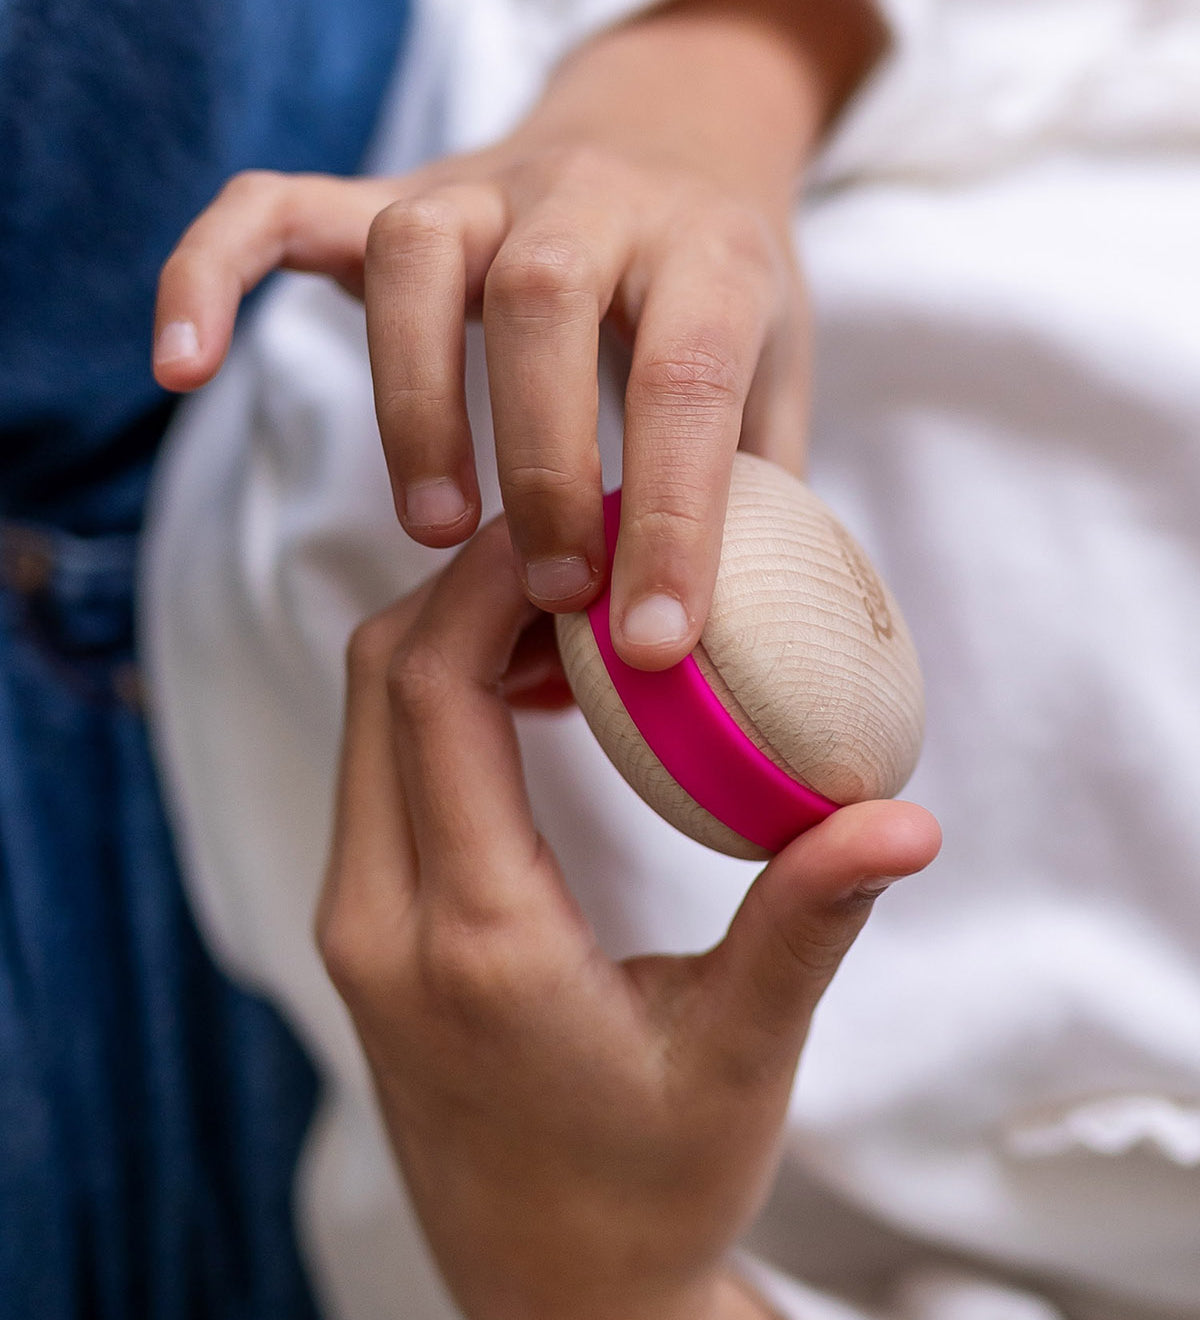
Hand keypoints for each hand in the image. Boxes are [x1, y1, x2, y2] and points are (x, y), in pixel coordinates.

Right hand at [153, 0, 886, 669]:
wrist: (672, 141)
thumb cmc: (721, 297)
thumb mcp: (775, 390)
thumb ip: (747, 508)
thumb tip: (668, 656)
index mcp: (707, 252)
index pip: (689, 380)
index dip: (672, 518)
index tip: (654, 641)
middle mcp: (588, 201)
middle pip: (541, 300)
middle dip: (542, 461)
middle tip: (555, 592)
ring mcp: (481, 187)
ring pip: (414, 256)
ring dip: (414, 402)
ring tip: (438, 530)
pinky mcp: (388, 195)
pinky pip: (276, 210)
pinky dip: (213, 275)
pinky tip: (183, 365)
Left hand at [316, 516, 940, 1319]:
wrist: (549, 1291)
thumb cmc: (648, 1185)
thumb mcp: (739, 1057)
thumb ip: (806, 926)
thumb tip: (902, 819)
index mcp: (469, 936)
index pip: (432, 690)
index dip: (492, 579)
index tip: (580, 524)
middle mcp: (381, 916)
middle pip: (383, 675)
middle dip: (473, 584)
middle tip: (589, 550)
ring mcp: (360, 922)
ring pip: (373, 713)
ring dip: (459, 636)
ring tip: (577, 617)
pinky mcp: (369, 927)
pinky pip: (384, 765)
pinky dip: (445, 699)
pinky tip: (540, 701)